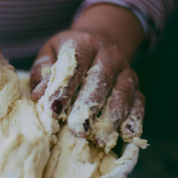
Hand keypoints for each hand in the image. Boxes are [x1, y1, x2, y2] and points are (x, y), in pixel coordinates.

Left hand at [30, 4, 146, 148]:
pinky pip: (138, 100)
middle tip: (77, 128)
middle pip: (101, 79)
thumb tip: (38, 94)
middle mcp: (109, 55)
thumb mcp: (51, 52)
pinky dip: (135, 118)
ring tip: (99, 137)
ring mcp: (125, 70)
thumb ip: (42, 70)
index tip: (53, 109)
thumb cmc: (68, 53)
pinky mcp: (136, 84)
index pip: (75, 65)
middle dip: (88, 105)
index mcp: (85, 43)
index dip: (64, 88)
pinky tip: (127, 134)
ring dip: (112, 115)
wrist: (102, 40)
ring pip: (122, 92)